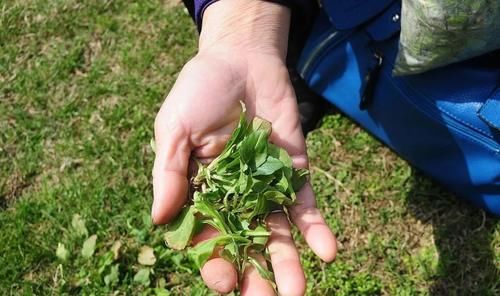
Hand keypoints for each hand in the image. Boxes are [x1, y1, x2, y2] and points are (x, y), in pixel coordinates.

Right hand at [152, 1, 336, 294]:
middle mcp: (234, 197)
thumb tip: (160, 220)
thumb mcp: (174, 128)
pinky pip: (304, 206)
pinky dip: (316, 229)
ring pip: (276, 233)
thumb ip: (168, 173)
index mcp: (199, 192)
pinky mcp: (293, 173)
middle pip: (244, 244)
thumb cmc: (199, 91)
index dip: (214, 261)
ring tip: (297, 291)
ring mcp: (266, 187)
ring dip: (287, 263)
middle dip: (254, 274)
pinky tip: (327, 252)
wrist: (241, 59)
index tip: (224, 281)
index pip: (205, 237)